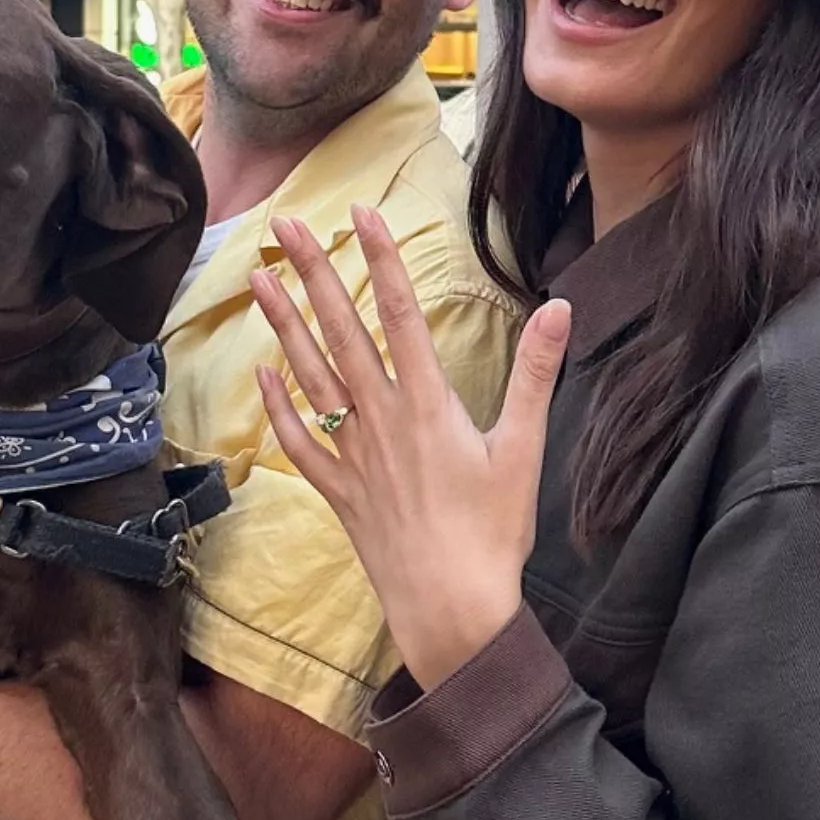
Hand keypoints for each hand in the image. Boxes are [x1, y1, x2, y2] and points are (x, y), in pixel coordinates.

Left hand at [249, 205, 568, 688]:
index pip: (399, 313)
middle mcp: (381, 420)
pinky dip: (277, 406)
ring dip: (283, 324)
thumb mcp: (525, 449)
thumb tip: (560, 309)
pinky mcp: (338, 489)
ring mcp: (353, 454)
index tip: (361, 213)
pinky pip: (298, 441)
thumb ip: (535, 374)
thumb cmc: (494, 533)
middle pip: (342, 331)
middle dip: (314, 272)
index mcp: (428, 404)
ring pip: (309, 375)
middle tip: (286, 223)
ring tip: (258, 277)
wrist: (451, 607)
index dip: (380, 258)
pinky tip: (262, 373)